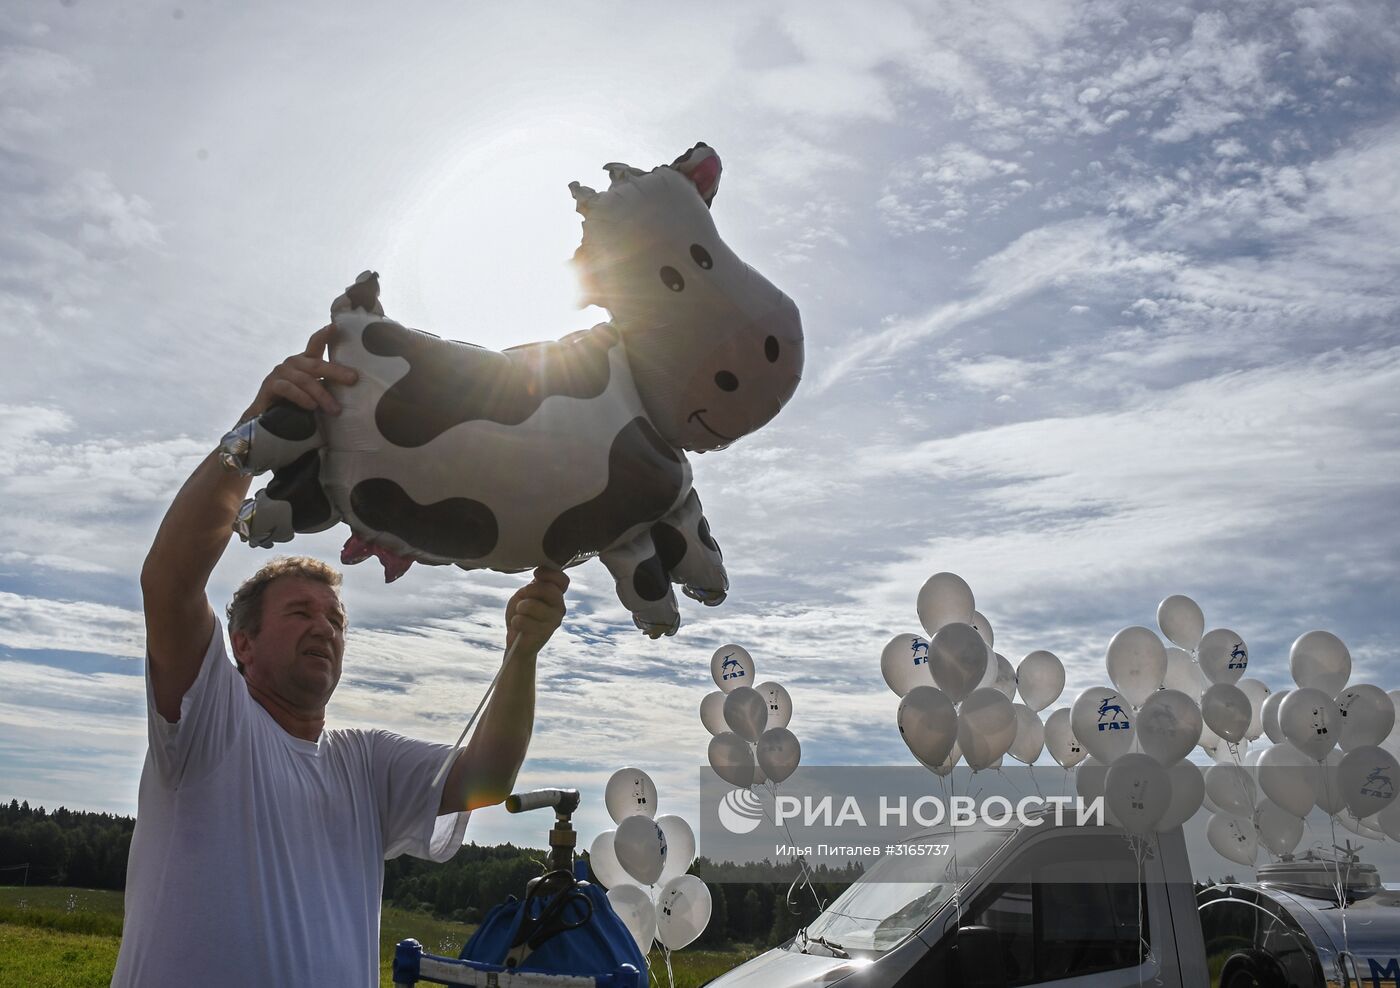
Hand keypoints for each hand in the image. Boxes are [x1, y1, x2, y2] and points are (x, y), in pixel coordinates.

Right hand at [241, 325, 358, 421]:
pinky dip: (302, 397)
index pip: (315, 343)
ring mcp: (280, 373)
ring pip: (304, 380)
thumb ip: (328, 386)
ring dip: (321, 395)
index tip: (335, 326)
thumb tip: (354, 387)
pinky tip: (312, 406)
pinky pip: (289, 389)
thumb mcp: (314, 392)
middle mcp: (293, 364)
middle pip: (316, 365)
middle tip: (353, 379)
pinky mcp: (270, 385)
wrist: (267, 418)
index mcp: (305, 362)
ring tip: (334, 409)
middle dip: (336, 372)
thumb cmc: (296, 404)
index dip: (324, 335)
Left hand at [505, 567, 568, 654]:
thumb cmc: (521, 613)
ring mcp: (553, 621)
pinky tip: (518, 626)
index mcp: (556, 596)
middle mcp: (559, 608)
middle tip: (522, 597)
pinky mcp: (543, 634)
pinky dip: (515, 621)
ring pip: (531, 605)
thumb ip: (535, 585)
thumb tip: (538, 578)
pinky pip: (522, 620)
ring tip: (519, 614)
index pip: (563, 580)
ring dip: (519, 608)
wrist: (517, 641)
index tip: (536, 574)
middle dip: (530, 590)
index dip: (549, 573)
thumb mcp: (526, 594)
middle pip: (549, 589)